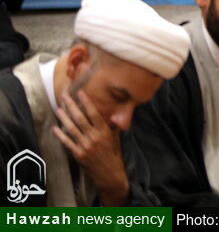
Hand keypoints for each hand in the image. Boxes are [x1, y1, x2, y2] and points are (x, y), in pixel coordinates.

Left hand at [53, 90, 128, 205]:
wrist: (110, 173)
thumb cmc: (113, 154)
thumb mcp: (116, 138)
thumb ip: (112, 125)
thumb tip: (111, 112)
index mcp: (105, 131)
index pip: (94, 113)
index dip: (87, 102)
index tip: (81, 92)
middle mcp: (95, 137)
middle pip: (81, 119)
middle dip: (72, 106)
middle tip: (64, 96)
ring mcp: (86, 146)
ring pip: (72, 129)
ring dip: (64, 118)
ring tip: (58, 109)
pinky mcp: (78, 155)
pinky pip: (67, 143)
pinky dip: (60, 135)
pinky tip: (55, 128)